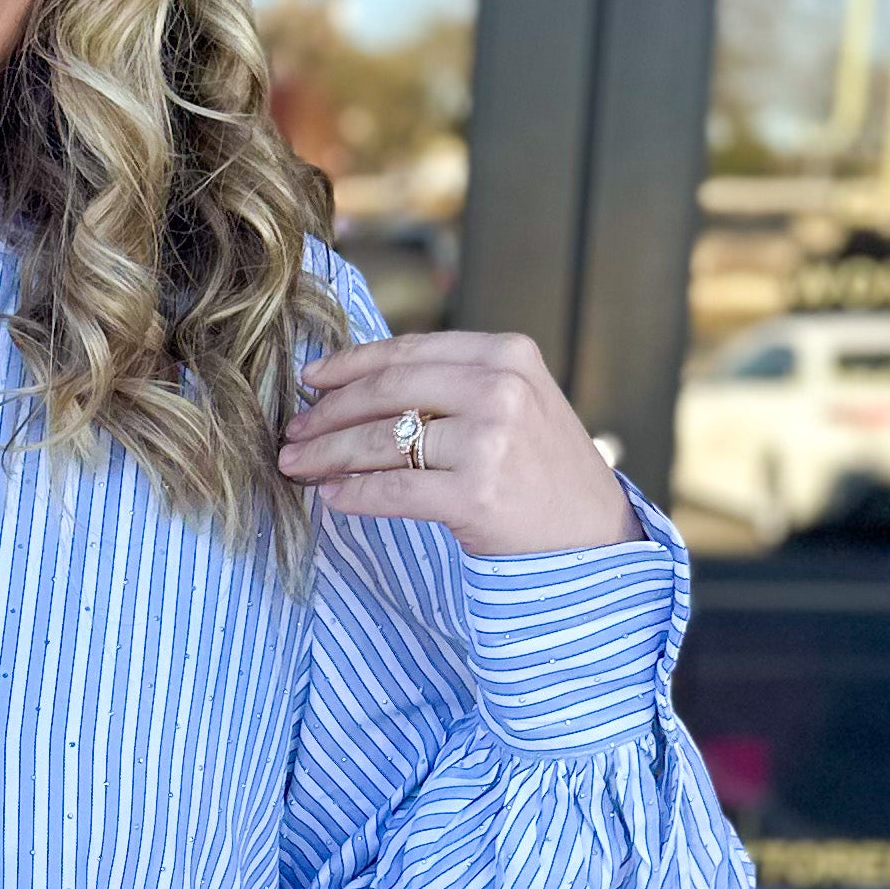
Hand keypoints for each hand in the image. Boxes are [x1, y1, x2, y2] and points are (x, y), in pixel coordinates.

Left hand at [278, 328, 637, 555]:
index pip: (407, 351)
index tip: (311, 380)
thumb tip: (361, 384)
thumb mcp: (517, 402)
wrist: (596, 537)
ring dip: (328, 454)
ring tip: (297, 467)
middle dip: (328, 413)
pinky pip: (394, 490)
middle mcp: (500, 389)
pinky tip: (332, 498)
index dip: (349, 365)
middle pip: (386, 391)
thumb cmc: (544, 472)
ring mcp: (490, 440)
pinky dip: (354, 494)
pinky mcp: (477, 494)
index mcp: (506, 354)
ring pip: (381, 441)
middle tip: (293, 432)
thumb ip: (456, 383)